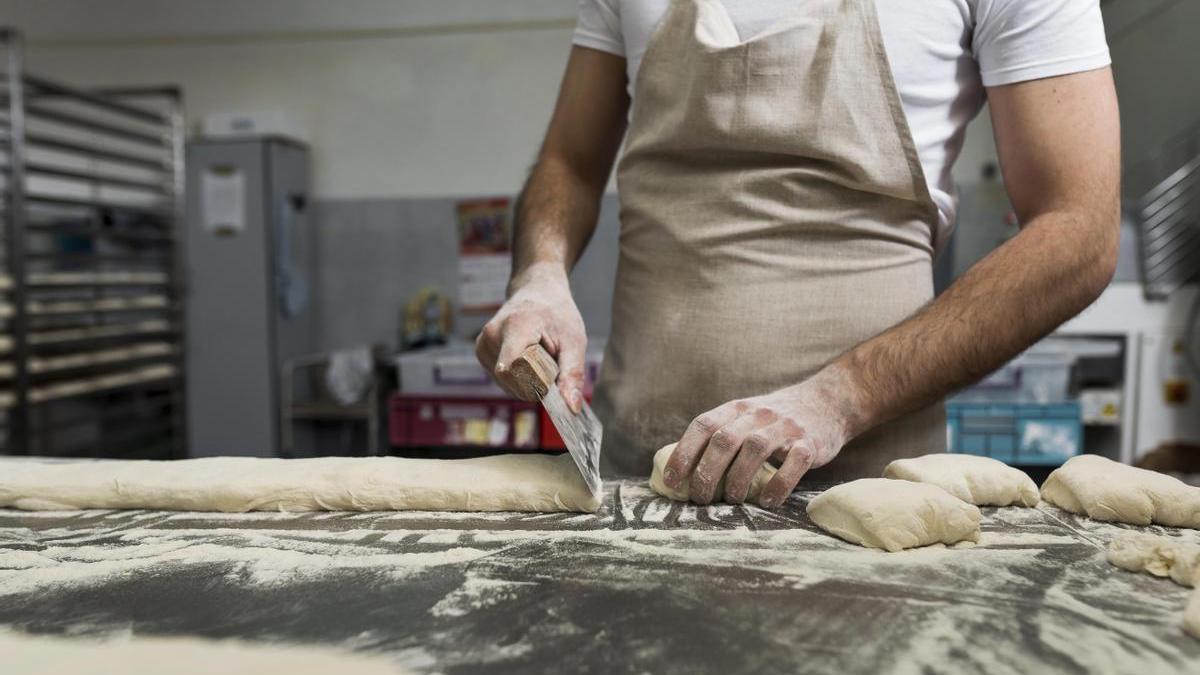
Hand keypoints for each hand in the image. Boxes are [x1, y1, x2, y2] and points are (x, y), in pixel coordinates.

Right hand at [475, 262, 587, 411]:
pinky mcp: (481, 352)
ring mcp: (482, 345)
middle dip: (537, 382)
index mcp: (514, 327)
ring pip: (508, 384)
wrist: (537, 290)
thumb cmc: (557, 314)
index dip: (533, 384)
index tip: (551, 381)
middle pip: (513, 381)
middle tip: (550, 360)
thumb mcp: (573, 340)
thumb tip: (571, 409)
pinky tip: (527, 358)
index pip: (511, 369)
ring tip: (537, 355)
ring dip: (528, 380)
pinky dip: (520, 377)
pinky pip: (503, 380)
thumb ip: (572, 374)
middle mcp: (491, 336)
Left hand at [661, 369, 859, 507]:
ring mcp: (785, 427)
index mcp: (736, 409)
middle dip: (707, 473)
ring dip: (738, 480)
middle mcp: (758, 414)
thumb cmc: (775, 420)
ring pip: (753, 449)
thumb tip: (683, 472)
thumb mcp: (745, 418)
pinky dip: (778, 485)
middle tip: (701, 499)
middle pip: (724, 440)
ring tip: (734, 500)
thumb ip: (720, 436)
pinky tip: (768, 502)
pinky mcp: (810, 443)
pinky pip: (793, 464)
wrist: (828, 402)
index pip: (702, 426)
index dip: (683, 453)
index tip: (672, 481)